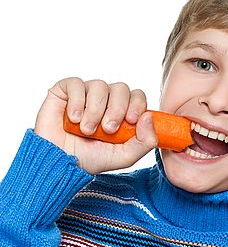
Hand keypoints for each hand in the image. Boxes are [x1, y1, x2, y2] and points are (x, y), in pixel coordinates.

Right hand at [34, 77, 157, 173]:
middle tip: (108, 129)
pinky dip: (77, 102)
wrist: (60, 163)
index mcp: (122, 112)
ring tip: (87, 130)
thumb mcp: (124, 157)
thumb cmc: (92, 159)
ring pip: (100, 85)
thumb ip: (145, 142)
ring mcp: (86, 94)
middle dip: (117, 109)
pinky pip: (76, 84)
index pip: (137, 96)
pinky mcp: (65, 91)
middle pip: (121, 88)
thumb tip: (149, 116)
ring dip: (95, 110)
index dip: (137, 104)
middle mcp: (106, 100)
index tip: (132, 120)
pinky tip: (73, 119)